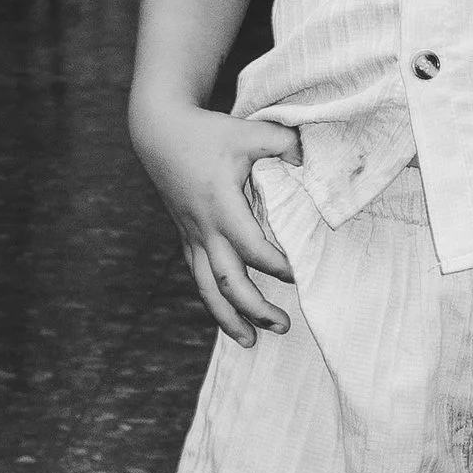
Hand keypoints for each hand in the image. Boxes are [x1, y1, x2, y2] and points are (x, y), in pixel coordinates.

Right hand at [131, 97, 302, 344]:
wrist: (160, 133)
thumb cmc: (209, 132)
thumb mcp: (250, 130)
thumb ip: (286, 144)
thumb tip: (312, 160)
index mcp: (221, 204)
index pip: (252, 248)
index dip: (278, 265)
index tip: (301, 273)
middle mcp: (204, 227)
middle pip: (229, 281)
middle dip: (255, 309)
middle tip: (285, 325)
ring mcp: (192, 236)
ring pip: (207, 288)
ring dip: (229, 318)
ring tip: (250, 342)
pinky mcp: (186, 238)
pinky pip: (199, 277)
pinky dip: (214, 301)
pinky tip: (229, 317)